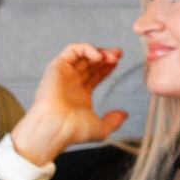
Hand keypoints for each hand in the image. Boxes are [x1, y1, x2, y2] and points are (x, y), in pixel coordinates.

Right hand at [9, 44, 127, 167]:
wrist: (56, 127)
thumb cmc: (73, 130)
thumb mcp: (101, 128)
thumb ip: (113, 121)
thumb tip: (123, 115)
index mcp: (80, 95)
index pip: (94, 75)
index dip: (107, 67)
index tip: (118, 62)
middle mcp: (71, 83)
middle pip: (90, 63)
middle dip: (106, 56)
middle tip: (119, 54)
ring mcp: (63, 74)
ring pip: (82, 55)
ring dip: (99, 52)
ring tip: (112, 56)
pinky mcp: (56, 67)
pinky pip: (72, 50)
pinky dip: (87, 49)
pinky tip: (99, 56)